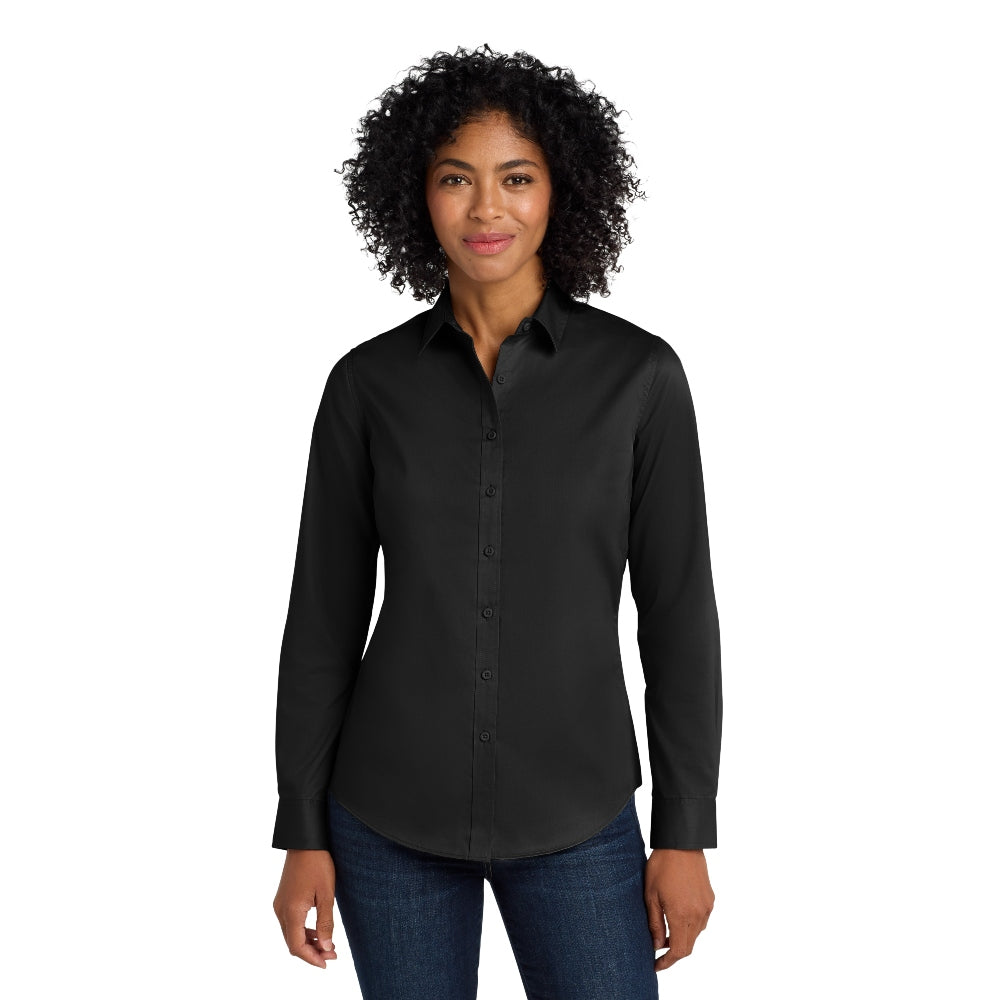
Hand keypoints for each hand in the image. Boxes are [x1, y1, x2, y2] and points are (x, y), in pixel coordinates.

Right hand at [273, 848, 338, 967]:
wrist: (305, 840)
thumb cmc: (318, 863)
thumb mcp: (326, 893)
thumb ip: (325, 922)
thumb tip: (326, 948)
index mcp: (291, 911)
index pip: (297, 946)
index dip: (311, 958)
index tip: (327, 963)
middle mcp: (281, 910)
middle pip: (292, 943)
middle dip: (311, 952)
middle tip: (332, 955)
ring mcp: (280, 904)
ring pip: (291, 934)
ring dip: (308, 942)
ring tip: (328, 945)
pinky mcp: (283, 898)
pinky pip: (290, 922)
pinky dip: (303, 931)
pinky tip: (317, 931)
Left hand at [644, 848, 714, 971]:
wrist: (681, 845)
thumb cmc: (662, 866)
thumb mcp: (650, 895)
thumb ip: (654, 923)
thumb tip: (657, 946)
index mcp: (681, 915)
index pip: (679, 951)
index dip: (667, 962)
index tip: (656, 965)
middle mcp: (698, 914)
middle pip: (689, 946)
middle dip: (674, 952)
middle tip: (658, 951)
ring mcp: (706, 907)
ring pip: (696, 934)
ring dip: (682, 938)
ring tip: (666, 932)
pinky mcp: (710, 900)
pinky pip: (702, 921)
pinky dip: (690, 926)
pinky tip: (678, 917)